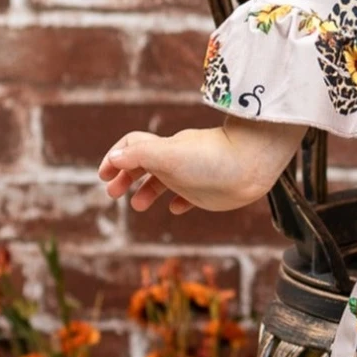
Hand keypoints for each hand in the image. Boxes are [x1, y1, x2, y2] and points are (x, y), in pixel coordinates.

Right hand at [98, 118, 305, 215]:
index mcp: (164, 149)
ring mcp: (192, 176)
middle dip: (125, 177)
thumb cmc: (212, 158)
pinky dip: (178, 202)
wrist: (253, 164)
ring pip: (164, 181)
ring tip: (137, 205)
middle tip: (112, 193)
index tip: (103, 175)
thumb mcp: (168, 155)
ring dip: (146, 191)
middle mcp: (176, 160)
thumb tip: (114, 158)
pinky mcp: (209, 192)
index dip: (115, 158)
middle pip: (143, 165)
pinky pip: (189, 196)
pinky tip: (176, 209)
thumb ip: (140, 155)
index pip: (132, 147)